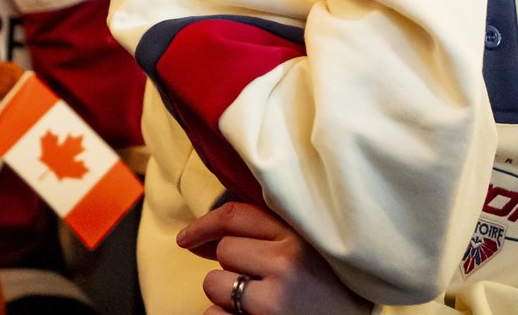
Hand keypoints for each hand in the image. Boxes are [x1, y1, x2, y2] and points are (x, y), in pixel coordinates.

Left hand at [177, 202, 369, 314]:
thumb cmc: (331, 287)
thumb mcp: (310, 248)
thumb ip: (273, 232)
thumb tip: (208, 236)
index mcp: (298, 234)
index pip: (235, 215)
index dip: (203, 225)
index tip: (186, 238)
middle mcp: (287, 261)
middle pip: (224, 249)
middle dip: (230, 265)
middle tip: (257, 280)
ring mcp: (275, 296)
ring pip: (215, 283)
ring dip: (225, 296)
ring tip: (257, 303)